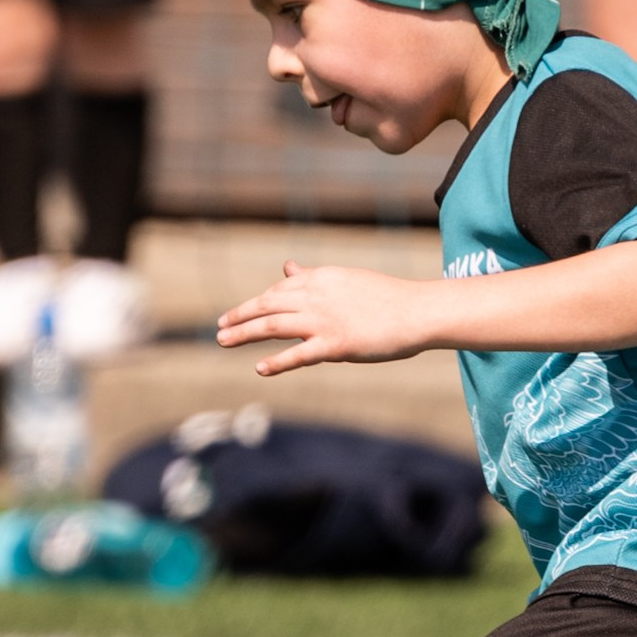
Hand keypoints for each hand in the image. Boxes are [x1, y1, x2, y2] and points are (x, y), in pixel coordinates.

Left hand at [216, 262, 436, 373]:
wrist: (417, 312)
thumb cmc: (387, 299)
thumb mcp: (345, 280)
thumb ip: (313, 277)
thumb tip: (287, 268)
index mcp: (320, 278)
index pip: (278, 291)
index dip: (255, 304)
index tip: (237, 314)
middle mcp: (317, 296)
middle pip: (267, 306)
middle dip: (239, 316)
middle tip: (219, 328)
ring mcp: (324, 320)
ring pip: (273, 326)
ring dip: (244, 333)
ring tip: (224, 342)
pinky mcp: (336, 344)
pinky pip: (299, 354)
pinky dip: (276, 362)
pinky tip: (259, 368)